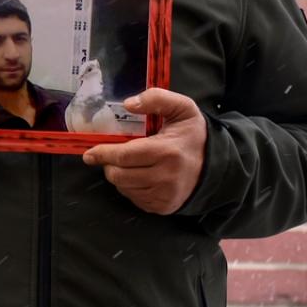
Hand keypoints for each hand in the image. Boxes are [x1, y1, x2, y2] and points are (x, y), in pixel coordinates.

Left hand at [82, 88, 206, 214]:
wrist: (217, 165)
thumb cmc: (193, 135)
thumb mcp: (182, 108)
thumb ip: (157, 99)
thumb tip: (128, 103)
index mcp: (167, 152)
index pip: (124, 156)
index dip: (103, 154)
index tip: (89, 153)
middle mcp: (165, 177)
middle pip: (119, 175)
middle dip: (109, 164)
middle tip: (113, 156)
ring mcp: (164, 195)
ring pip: (124, 188)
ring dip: (119, 176)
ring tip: (130, 164)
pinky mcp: (163, 207)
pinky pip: (134, 198)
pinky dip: (130, 187)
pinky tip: (140, 176)